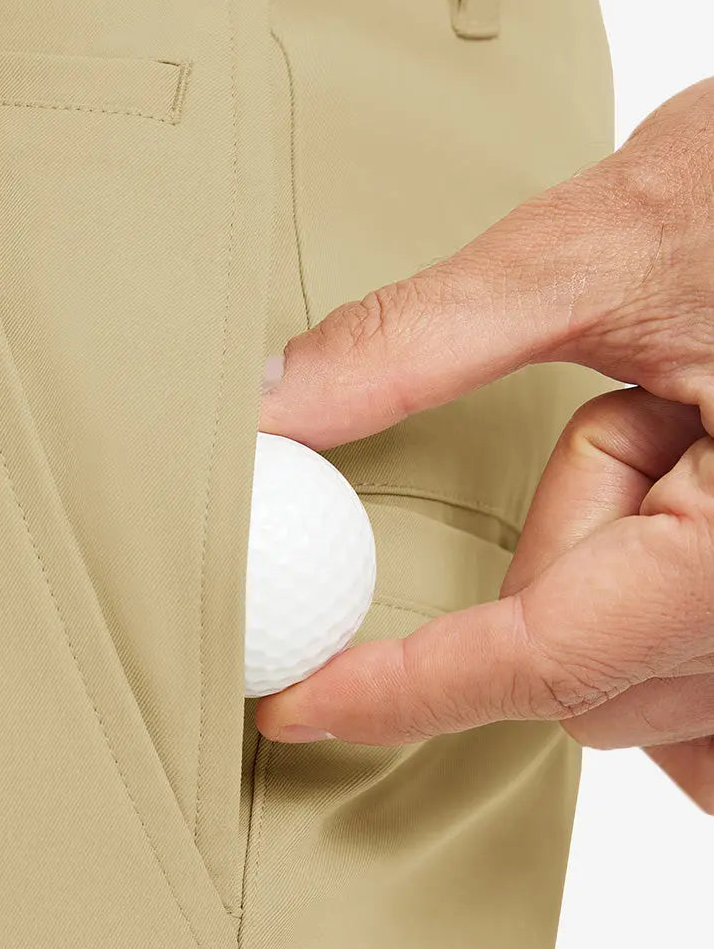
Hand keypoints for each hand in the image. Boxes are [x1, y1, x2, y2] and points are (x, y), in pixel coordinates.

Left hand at [256, 79, 713, 812]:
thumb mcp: (602, 246)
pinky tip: (706, 488)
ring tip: (694, 431)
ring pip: (653, 685)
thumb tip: (277, 402)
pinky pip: (709, 679)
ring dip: (620, 572)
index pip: (546, 659)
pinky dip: (665, 614)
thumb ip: (422, 338)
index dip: (403, 688)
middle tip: (630, 404)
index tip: (300, 703)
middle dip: (560, 539)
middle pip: (593, 674)